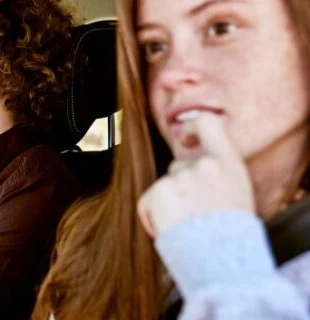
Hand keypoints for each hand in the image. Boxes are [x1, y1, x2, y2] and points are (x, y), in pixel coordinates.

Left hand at [137, 113, 254, 237]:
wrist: (223, 262)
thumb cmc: (233, 237)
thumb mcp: (238, 196)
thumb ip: (218, 176)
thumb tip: (197, 169)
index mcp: (229, 164)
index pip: (208, 123)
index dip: (192, 126)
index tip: (186, 136)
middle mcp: (204, 165)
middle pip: (179, 166)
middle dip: (181, 188)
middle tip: (194, 217)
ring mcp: (180, 178)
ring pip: (164, 187)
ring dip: (168, 205)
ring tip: (186, 228)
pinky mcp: (159, 193)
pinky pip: (147, 204)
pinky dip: (152, 218)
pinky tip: (169, 232)